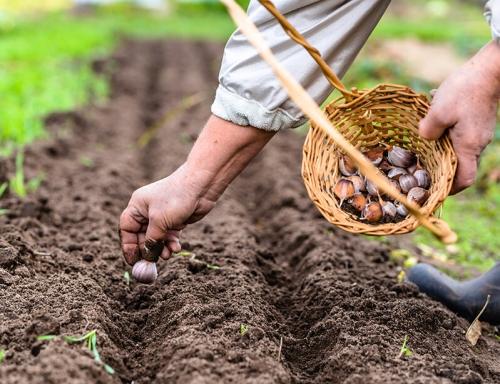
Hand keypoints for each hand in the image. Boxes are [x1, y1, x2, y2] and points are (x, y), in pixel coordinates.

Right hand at [119, 165, 215, 264]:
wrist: (201, 186)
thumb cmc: (176, 198)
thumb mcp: (160, 222)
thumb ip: (152, 241)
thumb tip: (147, 258)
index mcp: (137, 206)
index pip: (127, 229)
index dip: (128, 246)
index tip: (133, 261)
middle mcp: (147, 211)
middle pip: (141, 236)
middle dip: (147, 250)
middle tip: (152, 263)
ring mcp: (162, 216)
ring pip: (157, 238)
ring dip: (161, 249)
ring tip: (168, 255)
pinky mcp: (175, 220)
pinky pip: (168, 237)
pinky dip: (171, 244)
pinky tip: (176, 248)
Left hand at [419, 42, 499, 193]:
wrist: (489, 69)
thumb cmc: (464, 90)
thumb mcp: (438, 111)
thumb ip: (427, 130)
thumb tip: (424, 138)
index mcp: (468, 146)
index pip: (464, 179)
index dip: (450, 189)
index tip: (435, 189)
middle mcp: (478, 143)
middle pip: (460, 166)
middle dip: (442, 169)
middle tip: (422, 167)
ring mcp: (480, 132)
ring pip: (459, 149)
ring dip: (442, 148)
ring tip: (425, 142)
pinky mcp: (479, 122)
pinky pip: (462, 135)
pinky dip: (448, 134)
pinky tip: (435, 120)